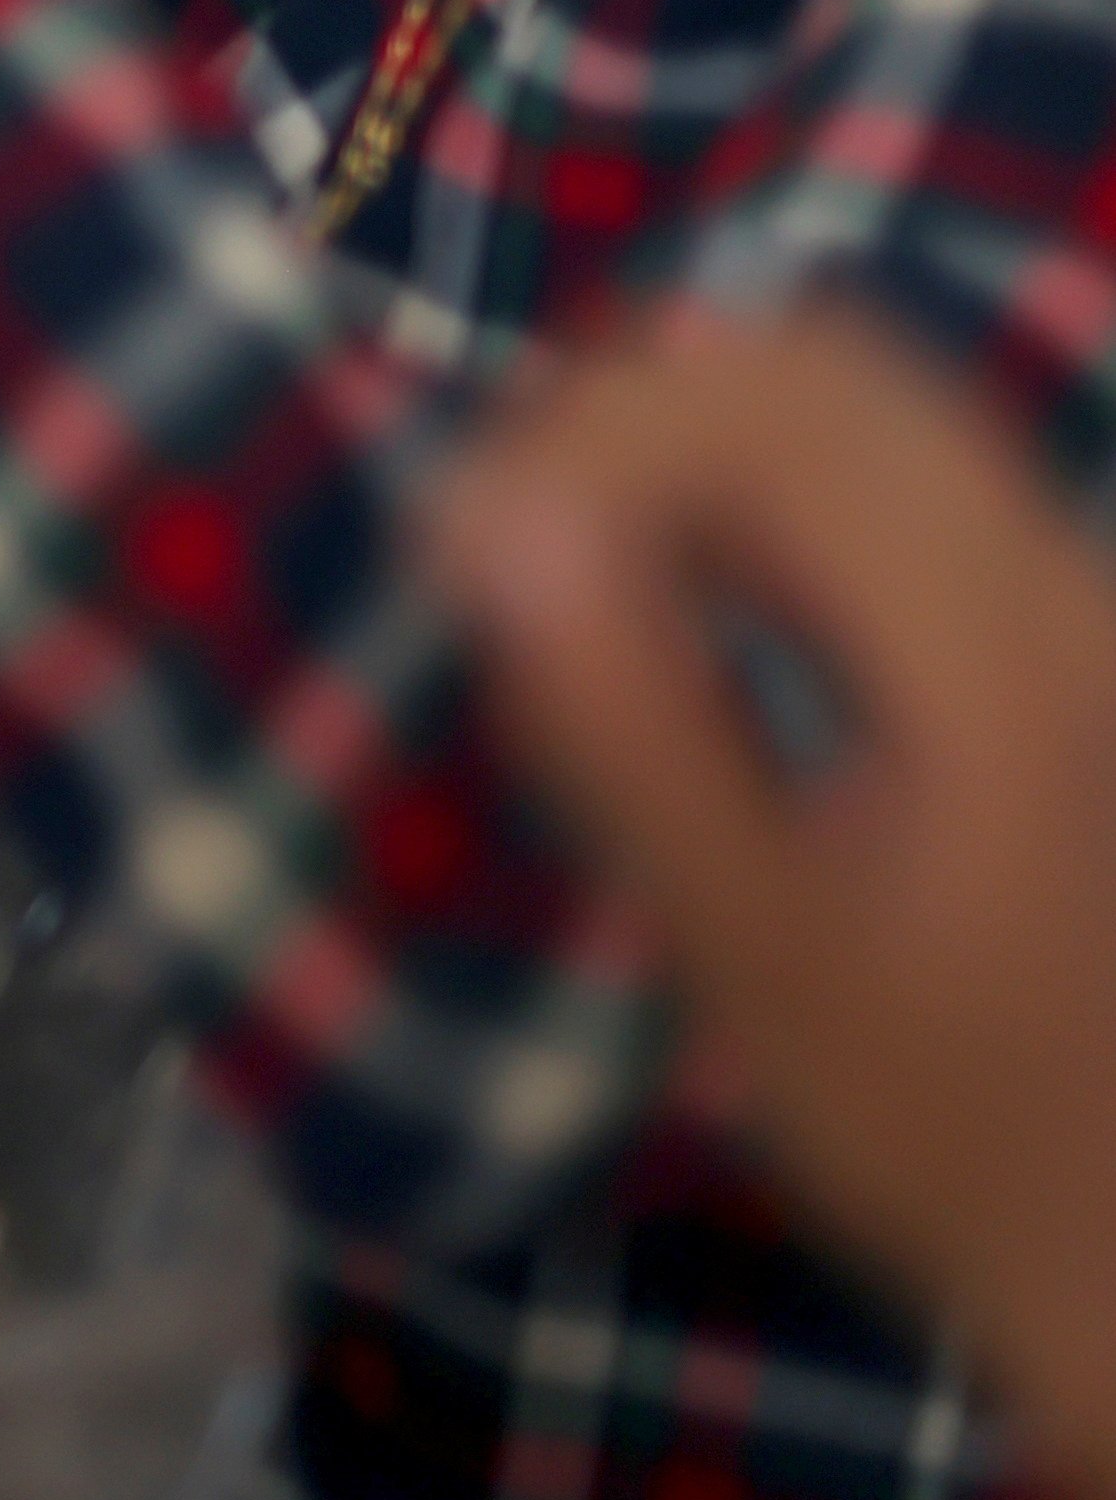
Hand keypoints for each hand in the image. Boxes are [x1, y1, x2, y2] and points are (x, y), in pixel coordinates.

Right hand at [434, 312, 1115, 1496]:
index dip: (579, 441)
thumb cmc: (947, 1130)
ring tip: (564, 557)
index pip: (767, 422)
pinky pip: (906, 469)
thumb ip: (629, 730)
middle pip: (827, 369)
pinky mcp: (1071, 633)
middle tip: (490, 540)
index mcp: (1000, 661)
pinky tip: (685, 586)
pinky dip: (766, 481)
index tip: (447, 553)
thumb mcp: (759, 958)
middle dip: (628, 412)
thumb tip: (489, 520)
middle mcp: (1068, 588)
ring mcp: (1083, 602)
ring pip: (872, 401)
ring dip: (693, 433)